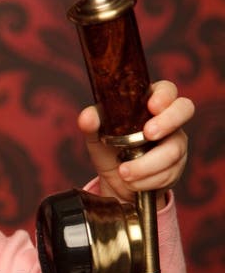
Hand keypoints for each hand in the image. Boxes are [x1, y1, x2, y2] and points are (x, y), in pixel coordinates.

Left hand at [77, 80, 192, 207]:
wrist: (117, 182)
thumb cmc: (110, 149)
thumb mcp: (97, 137)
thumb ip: (91, 125)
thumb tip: (88, 117)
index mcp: (150, 104)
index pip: (167, 90)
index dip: (164, 96)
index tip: (151, 106)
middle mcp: (169, 120)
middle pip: (185, 109)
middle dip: (168, 121)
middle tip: (148, 134)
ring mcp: (176, 142)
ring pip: (173, 150)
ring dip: (146, 165)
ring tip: (124, 172)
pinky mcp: (176, 167)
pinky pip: (168, 174)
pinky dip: (146, 181)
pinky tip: (132, 183)